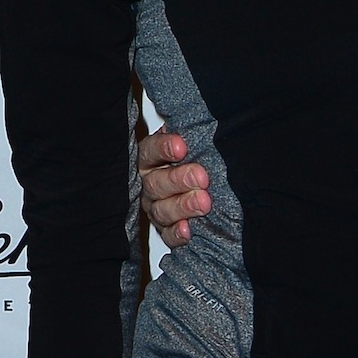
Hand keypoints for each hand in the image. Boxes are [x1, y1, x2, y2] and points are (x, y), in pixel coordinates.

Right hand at [137, 130, 210, 247]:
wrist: (209, 184)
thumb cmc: (199, 157)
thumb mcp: (194, 142)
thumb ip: (192, 133)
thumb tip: (203, 123)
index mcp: (151, 157)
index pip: (150, 150)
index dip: (163, 148)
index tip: (182, 147)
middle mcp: (149, 183)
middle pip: (155, 183)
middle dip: (179, 180)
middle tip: (201, 178)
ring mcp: (155, 207)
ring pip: (160, 210)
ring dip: (183, 206)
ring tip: (204, 203)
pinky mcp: (165, 229)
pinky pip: (166, 235)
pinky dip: (177, 234)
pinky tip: (189, 230)